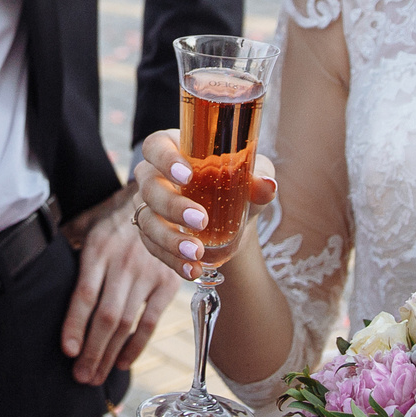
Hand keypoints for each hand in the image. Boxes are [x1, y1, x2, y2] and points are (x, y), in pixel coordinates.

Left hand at [59, 186, 184, 384]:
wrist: (160, 199)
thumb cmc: (111, 216)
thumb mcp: (84, 222)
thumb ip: (63, 244)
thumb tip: (32, 263)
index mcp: (98, 248)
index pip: (84, 293)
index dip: (75, 324)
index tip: (66, 351)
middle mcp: (124, 262)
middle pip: (107, 316)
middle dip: (92, 351)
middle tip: (79, 377)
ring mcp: (148, 273)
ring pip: (127, 323)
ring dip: (110, 355)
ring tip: (95, 377)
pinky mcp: (168, 282)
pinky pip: (152, 321)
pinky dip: (137, 346)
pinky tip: (121, 364)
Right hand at [130, 129, 276, 282]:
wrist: (234, 218)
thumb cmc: (237, 183)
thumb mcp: (251, 175)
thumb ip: (258, 177)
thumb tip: (268, 186)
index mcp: (172, 148)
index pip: (155, 147)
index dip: (165, 159)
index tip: (187, 176)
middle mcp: (153, 176)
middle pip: (149, 186)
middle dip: (172, 206)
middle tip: (200, 220)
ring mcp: (148, 207)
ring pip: (147, 221)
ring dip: (170, 239)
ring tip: (196, 253)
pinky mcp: (151, 235)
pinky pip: (154, 248)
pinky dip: (173, 261)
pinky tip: (193, 270)